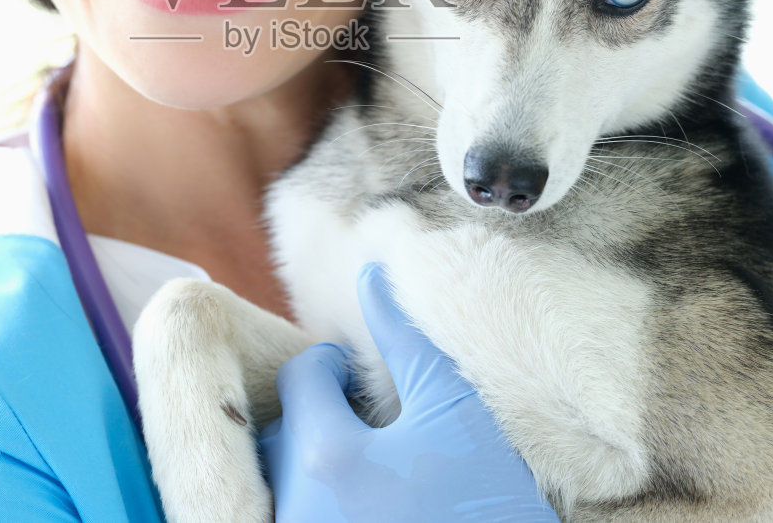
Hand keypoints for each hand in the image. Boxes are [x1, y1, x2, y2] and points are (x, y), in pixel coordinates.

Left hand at [258, 263, 558, 521]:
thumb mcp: (460, 419)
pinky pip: (297, 516)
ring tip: (367, 473)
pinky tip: (366, 508)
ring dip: (315, 467)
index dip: (334, 367)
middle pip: (285, 433)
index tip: (361, 380)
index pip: (303, 377)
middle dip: (319, 419)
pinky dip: (321, 506)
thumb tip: (372, 275)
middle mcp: (296, 507)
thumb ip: (408, 344)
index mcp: (325, 456)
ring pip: (285, 483)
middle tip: (366, 428)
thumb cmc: (487, 510)